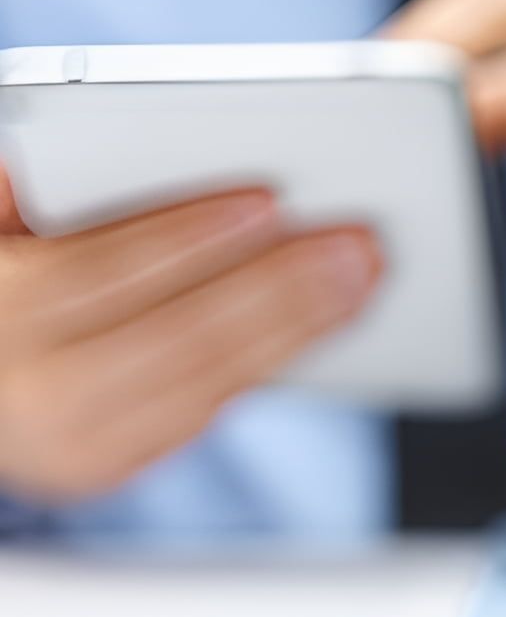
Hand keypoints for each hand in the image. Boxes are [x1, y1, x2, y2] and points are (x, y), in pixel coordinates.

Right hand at [0, 172, 380, 499]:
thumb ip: (46, 187)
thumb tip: (145, 150)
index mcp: (1, 307)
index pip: (106, 268)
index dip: (192, 233)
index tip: (269, 200)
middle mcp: (32, 389)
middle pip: (181, 336)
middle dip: (279, 289)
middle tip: (357, 247)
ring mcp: (71, 441)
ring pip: (206, 384)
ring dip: (296, 331)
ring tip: (358, 283)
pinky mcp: (103, 466)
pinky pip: (201, 413)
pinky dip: (266, 365)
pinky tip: (316, 327)